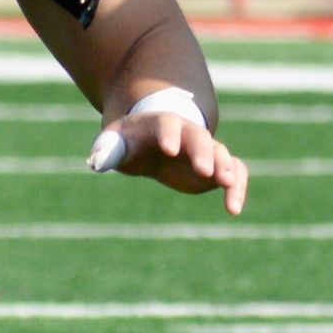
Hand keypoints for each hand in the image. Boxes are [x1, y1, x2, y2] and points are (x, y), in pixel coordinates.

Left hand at [87, 101, 249, 214]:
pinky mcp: (216, 167)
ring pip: (221, 154)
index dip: (169, 134)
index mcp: (160, 123)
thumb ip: (107, 149)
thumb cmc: (131, 142)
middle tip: (205, 171)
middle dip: (203, 153)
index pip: (166, 123)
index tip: (169, 150)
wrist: (153, 142)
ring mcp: (205, 148)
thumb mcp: (115, 143)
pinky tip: (233, 209)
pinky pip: (234, 172)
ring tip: (227, 185)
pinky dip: (237, 187)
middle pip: (199, 137)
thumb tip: (95, 161)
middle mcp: (188, 132)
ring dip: (226, 168)